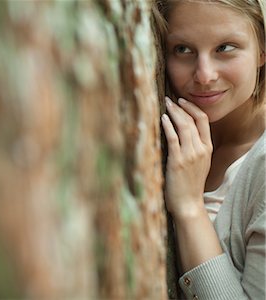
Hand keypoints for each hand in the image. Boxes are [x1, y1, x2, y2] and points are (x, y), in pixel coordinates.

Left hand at [161, 97, 212, 219]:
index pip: (203, 120)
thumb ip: (193, 148)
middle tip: (170, 99)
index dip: (193, 108)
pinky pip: (174, 138)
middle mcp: (201, 149)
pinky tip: (163, 118)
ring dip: (174, 113)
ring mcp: (190, 155)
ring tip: (165, 104)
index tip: (182, 101)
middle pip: (193, 120)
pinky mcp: (178, 161)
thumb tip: (180, 132)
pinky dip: (168, 126)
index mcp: (207, 148)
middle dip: (181, 107)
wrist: (188, 204)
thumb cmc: (189, 184)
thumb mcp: (198, 163)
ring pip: (184, 126)